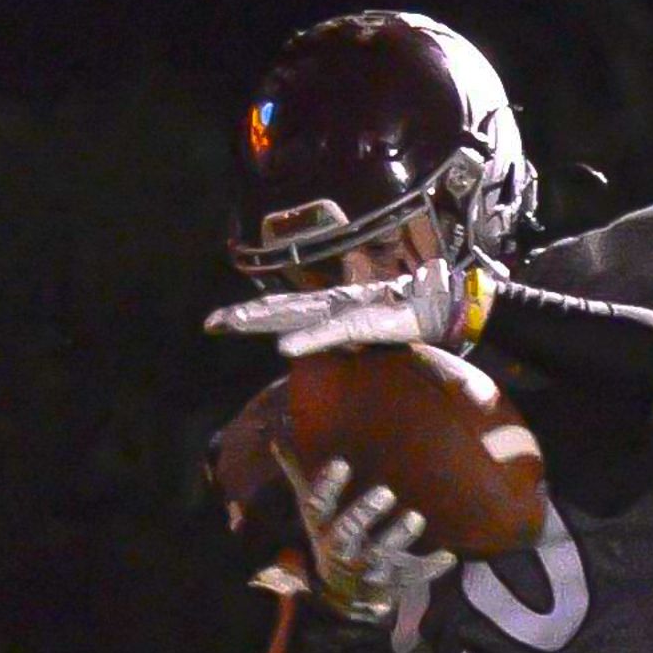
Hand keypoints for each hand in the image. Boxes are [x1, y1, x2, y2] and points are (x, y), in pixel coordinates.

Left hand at [207, 261, 475, 355]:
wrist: (443, 304)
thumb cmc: (409, 316)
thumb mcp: (369, 330)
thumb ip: (346, 335)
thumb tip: (326, 344)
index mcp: (329, 307)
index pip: (281, 310)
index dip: (250, 314)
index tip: (218, 323)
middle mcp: (330, 304)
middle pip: (277, 310)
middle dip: (243, 317)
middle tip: (209, 324)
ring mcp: (343, 311)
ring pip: (294, 316)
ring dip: (262, 321)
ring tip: (232, 326)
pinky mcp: (361, 322)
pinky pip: (329, 333)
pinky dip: (306, 340)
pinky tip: (283, 348)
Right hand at [281, 453, 454, 622]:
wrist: (343, 596)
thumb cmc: (331, 538)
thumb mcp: (315, 511)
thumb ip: (301, 475)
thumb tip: (278, 437)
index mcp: (321, 528)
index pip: (317, 506)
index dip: (327, 487)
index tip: (342, 463)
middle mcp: (340, 549)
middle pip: (346, 533)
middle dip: (364, 514)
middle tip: (385, 492)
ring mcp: (365, 569)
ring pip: (379, 555)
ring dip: (398, 536)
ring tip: (416, 517)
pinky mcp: (389, 582)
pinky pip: (409, 577)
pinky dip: (429, 567)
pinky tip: (449, 555)